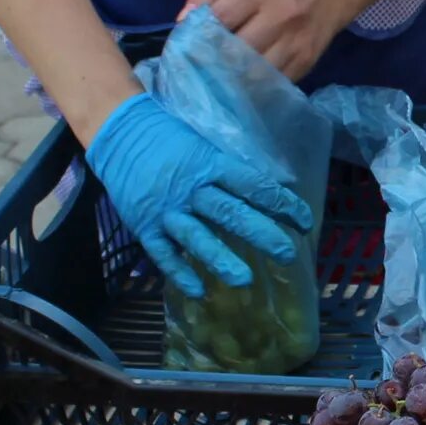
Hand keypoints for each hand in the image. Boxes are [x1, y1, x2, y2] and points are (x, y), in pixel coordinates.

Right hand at [84, 93, 312, 298]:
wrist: (121, 133)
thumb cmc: (173, 140)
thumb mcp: (209, 146)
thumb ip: (240, 170)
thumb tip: (282, 184)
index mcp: (212, 164)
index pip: (253, 185)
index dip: (281, 204)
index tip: (304, 222)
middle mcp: (191, 188)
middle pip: (230, 212)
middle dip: (261, 234)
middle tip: (287, 255)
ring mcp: (167, 210)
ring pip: (196, 237)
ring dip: (220, 259)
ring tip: (244, 281)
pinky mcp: (144, 226)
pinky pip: (163, 254)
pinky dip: (180, 272)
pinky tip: (198, 291)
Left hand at [183, 0, 348, 81]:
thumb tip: (183, 21)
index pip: (219, 18)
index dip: (195, 37)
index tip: (181, 50)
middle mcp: (280, 14)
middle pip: (236, 50)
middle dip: (210, 63)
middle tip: (194, 72)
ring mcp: (295, 41)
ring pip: (254, 73)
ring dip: (229, 81)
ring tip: (212, 84)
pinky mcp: (305, 62)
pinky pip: (272, 84)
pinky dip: (251, 89)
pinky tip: (237, 88)